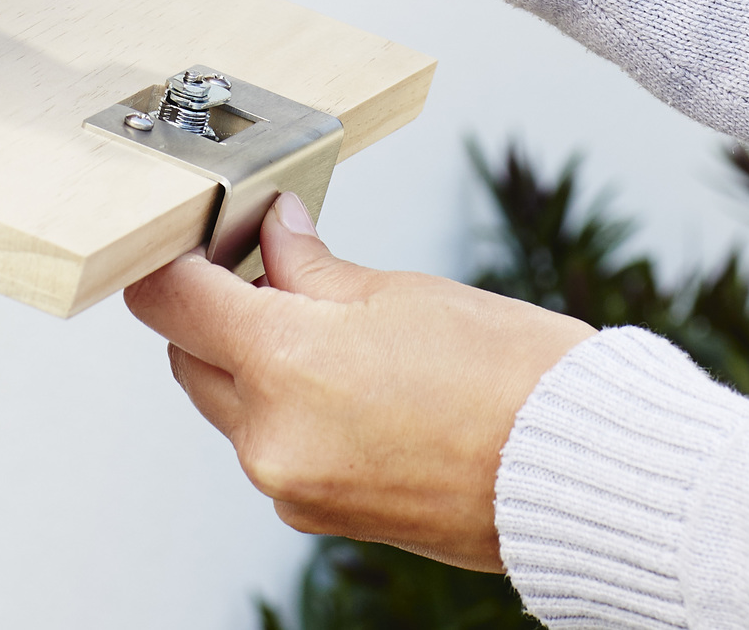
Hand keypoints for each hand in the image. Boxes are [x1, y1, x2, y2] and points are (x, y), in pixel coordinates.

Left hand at [124, 195, 593, 569]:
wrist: (576, 474)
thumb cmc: (509, 376)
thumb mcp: (400, 291)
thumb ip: (315, 266)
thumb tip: (275, 234)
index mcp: (283, 363)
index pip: (172, 301)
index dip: (173, 258)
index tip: (191, 235)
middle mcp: (269, 435)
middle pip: (188, 357)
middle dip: (214, 311)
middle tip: (268, 266)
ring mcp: (290, 484)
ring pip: (228, 406)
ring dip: (252, 364)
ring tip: (325, 324)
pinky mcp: (318, 515)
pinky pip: (272, 449)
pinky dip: (286, 412)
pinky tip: (347, 383)